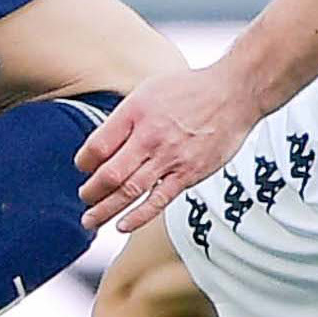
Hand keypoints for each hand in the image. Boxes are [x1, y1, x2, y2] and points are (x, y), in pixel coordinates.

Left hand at [75, 66, 260, 232]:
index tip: (83, 168)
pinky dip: (138, 217)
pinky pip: (158, 201)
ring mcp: (169, 158)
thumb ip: (127, 118)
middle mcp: (149, 136)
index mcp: (135, 112)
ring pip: (129, 192)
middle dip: (90, 192)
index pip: (96, 146)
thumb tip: (105, 146)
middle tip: (84, 197)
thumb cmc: (192, 90)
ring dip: (104, 210)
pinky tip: (122, 226)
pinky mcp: (188, 174)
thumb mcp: (149, 91)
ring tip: (91, 220)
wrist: (234, 92)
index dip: (83, 162)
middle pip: (108, 174)